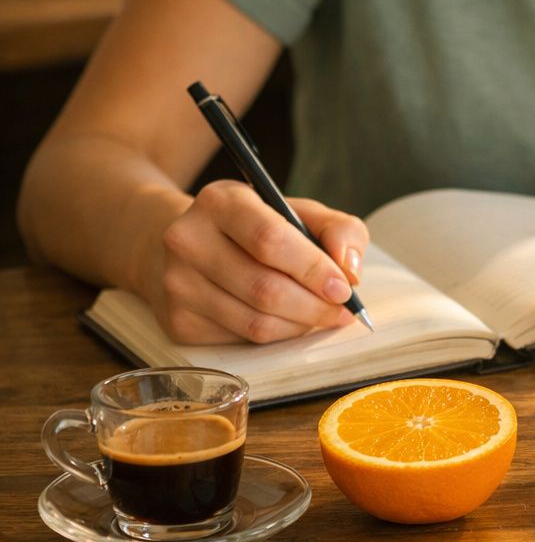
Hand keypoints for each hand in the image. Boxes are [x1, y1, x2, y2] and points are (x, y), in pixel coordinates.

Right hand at [147, 180, 369, 343]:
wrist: (189, 243)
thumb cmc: (255, 227)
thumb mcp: (297, 211)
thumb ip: (338, 229)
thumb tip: (350, 269)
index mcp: (221, 202)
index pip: (270, 240)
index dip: (313, 269)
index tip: (344, 288)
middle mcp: (189, 240)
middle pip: (264, 288)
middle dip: (314, 306)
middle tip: (342, 311)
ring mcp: (178, 284)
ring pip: (255, 321)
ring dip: (300, 325)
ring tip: (321, 316)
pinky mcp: (178, 320)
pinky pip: (242, 338)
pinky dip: (278, 335)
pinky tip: (289, 320)